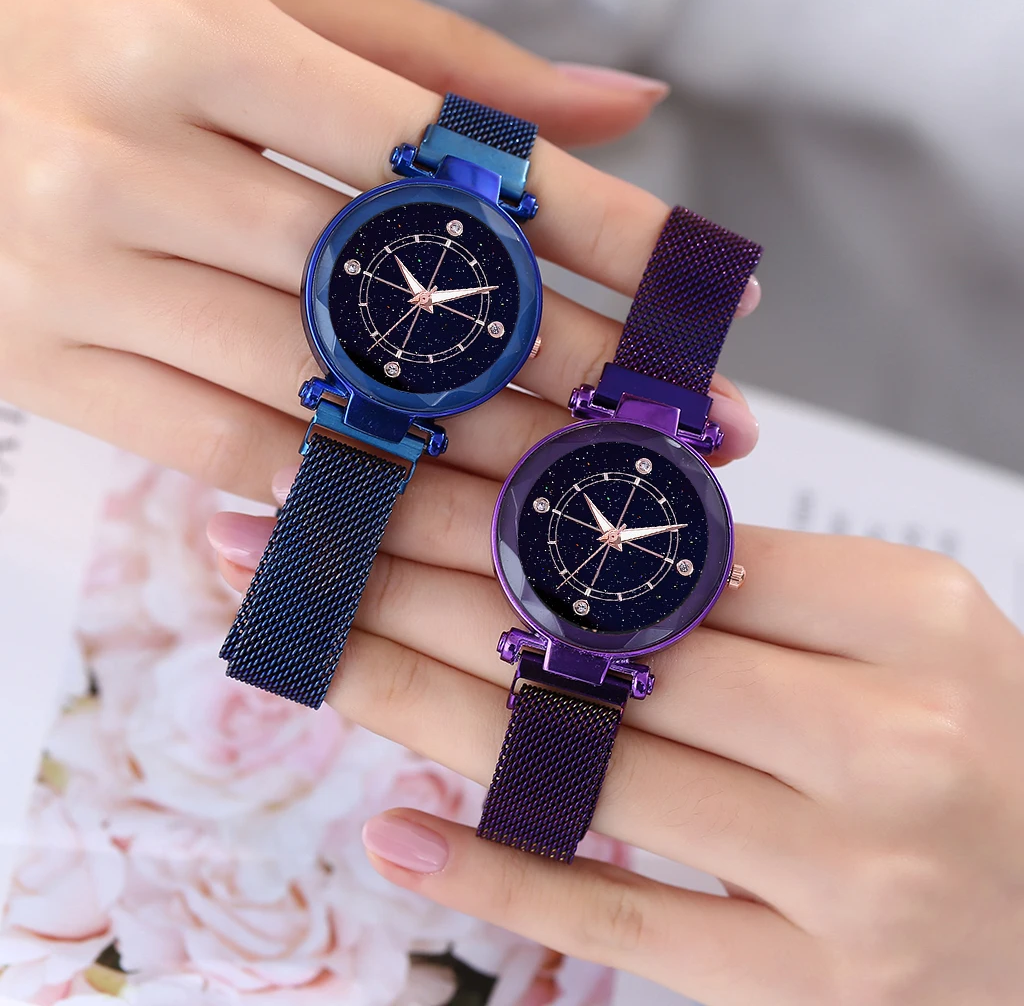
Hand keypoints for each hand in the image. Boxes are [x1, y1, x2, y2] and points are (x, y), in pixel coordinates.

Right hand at [0, 0, 758, 500]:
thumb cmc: (79, 14)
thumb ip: (433, 61)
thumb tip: (614, 112)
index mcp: (191, 30)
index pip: (448, 156)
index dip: (594, 227)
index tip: (700, 287)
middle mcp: (127, 155)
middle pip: (401, 297)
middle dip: (564, 370)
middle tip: (679, 422)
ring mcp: (68, 274)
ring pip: (319, 397)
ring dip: (471, 460)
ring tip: (578, 496)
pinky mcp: (34, 366)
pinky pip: (214, 446)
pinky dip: (329, 486)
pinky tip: (428, 508)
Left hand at [210, 489, 1023, 1004]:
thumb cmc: (979, 738)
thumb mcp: (907, 629)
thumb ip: (761, 584)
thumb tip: (578, 534)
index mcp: (907, 621)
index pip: (676, 543)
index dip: (520, 503)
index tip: (406, 471)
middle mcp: (882, 744)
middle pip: (612, 645)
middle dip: (433, 582)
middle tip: (305, 543)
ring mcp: (845, 881)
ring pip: (589, 774)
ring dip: (427, 707)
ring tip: (315, 653)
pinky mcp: (808, 988)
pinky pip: (624, 925)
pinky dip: (501, 873)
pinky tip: (394, 832)